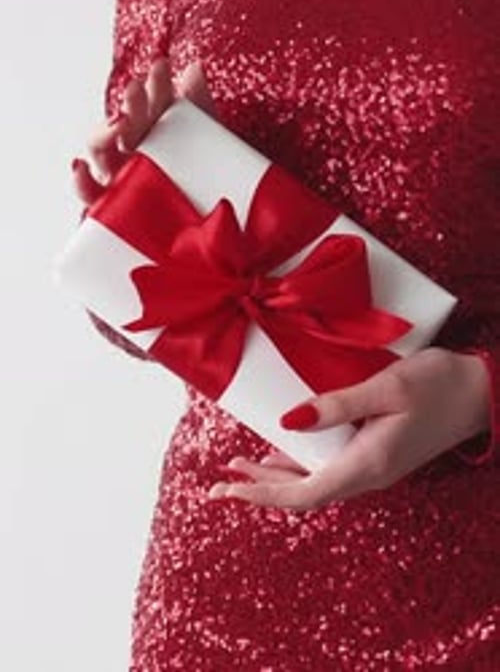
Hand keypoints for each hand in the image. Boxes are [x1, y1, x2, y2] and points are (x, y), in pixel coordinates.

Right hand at [72, 57, 212, 205]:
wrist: (218, 235)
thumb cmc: (208, 186)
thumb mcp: (210, 146)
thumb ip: (201, 109)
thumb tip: (194, 68)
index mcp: (154, 134)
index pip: (149, 103)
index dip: (153, 84)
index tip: (163, 66)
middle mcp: (131, 154)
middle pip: (122, 123)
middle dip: (129, 104)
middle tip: (139, 89)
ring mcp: (119, 180)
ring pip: (100, 152)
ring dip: (103, 134)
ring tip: (117, 124)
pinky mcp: (111, 210)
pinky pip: (90, 195)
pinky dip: (81, 181)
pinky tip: (81, 168)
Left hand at [208, 347, 490, 511]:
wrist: (481, 392)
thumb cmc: (438, 384)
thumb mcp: (384, 388)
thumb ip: (335, 406)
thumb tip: (287, 422)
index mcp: (368, 463)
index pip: (303, 494)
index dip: (260, 495)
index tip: (225, 491)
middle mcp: (369, 473)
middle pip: (304, 493)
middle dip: (260, 489)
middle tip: (221, 483)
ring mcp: (375, 466)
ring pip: (316, 481)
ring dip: (278, 478)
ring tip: (243, 468)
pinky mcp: (379, 454)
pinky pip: (331, 468)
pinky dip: (302, 464)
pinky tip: (285, 451)